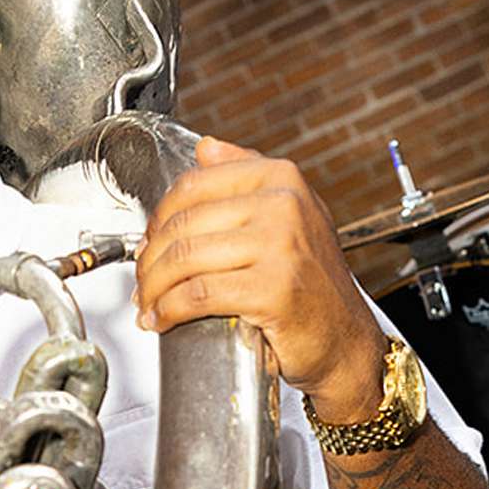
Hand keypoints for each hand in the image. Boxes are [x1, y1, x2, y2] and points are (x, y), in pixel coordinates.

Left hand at [136, 137, 387, 420]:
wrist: (346, 340)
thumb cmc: (313, 285)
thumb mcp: (291, 216)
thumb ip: (248, 176)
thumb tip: (205, 148)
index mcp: (281, 179)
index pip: (194, 186)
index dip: (158, 219)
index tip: (148, 244)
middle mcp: (284, 205)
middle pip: (183, 224)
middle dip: (149, 259)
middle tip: (142, 282)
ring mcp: (280, 246)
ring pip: (184, 259)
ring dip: (152, 288)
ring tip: (148, 304)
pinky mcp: (272, 289)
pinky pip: (197, 294)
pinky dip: (168, 310)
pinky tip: (162, 319)